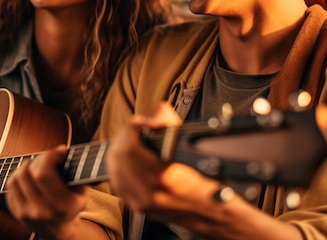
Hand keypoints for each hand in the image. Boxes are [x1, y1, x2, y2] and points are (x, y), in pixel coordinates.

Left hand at [5, 145, 101, 239]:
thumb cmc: (71, 206)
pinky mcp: (16, 214)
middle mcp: (41, 211)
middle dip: (38, 158)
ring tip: (37, 165)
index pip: (44, 173)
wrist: (59, 232)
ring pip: (15, 178)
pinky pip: (10, 187)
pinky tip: (30, 178)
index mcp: (61, 206)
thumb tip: (62, 149)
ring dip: (26, 166)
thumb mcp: (81, 192)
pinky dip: (19, 177)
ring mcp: (26, 214)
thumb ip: (76, 172)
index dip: (48, 156)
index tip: (59, 151)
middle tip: (48, 157)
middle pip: (28, 173)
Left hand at [106, 103, 220, 219]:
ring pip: (114, 170)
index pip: (129, 149)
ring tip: (131, 139)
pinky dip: (119, 166)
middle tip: (135, 127)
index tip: (140, 121)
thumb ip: (169, 121)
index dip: (131, 128)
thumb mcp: (193, 144)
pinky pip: (118, 183)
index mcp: (165, 178)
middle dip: (124, 136)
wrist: (212, 209)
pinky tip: (126, 157)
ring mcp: (142, 203)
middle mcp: (149, 194)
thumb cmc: (207, 176)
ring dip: (119, 150)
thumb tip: (152, 116)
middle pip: (118, 157)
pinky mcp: (139, 208)